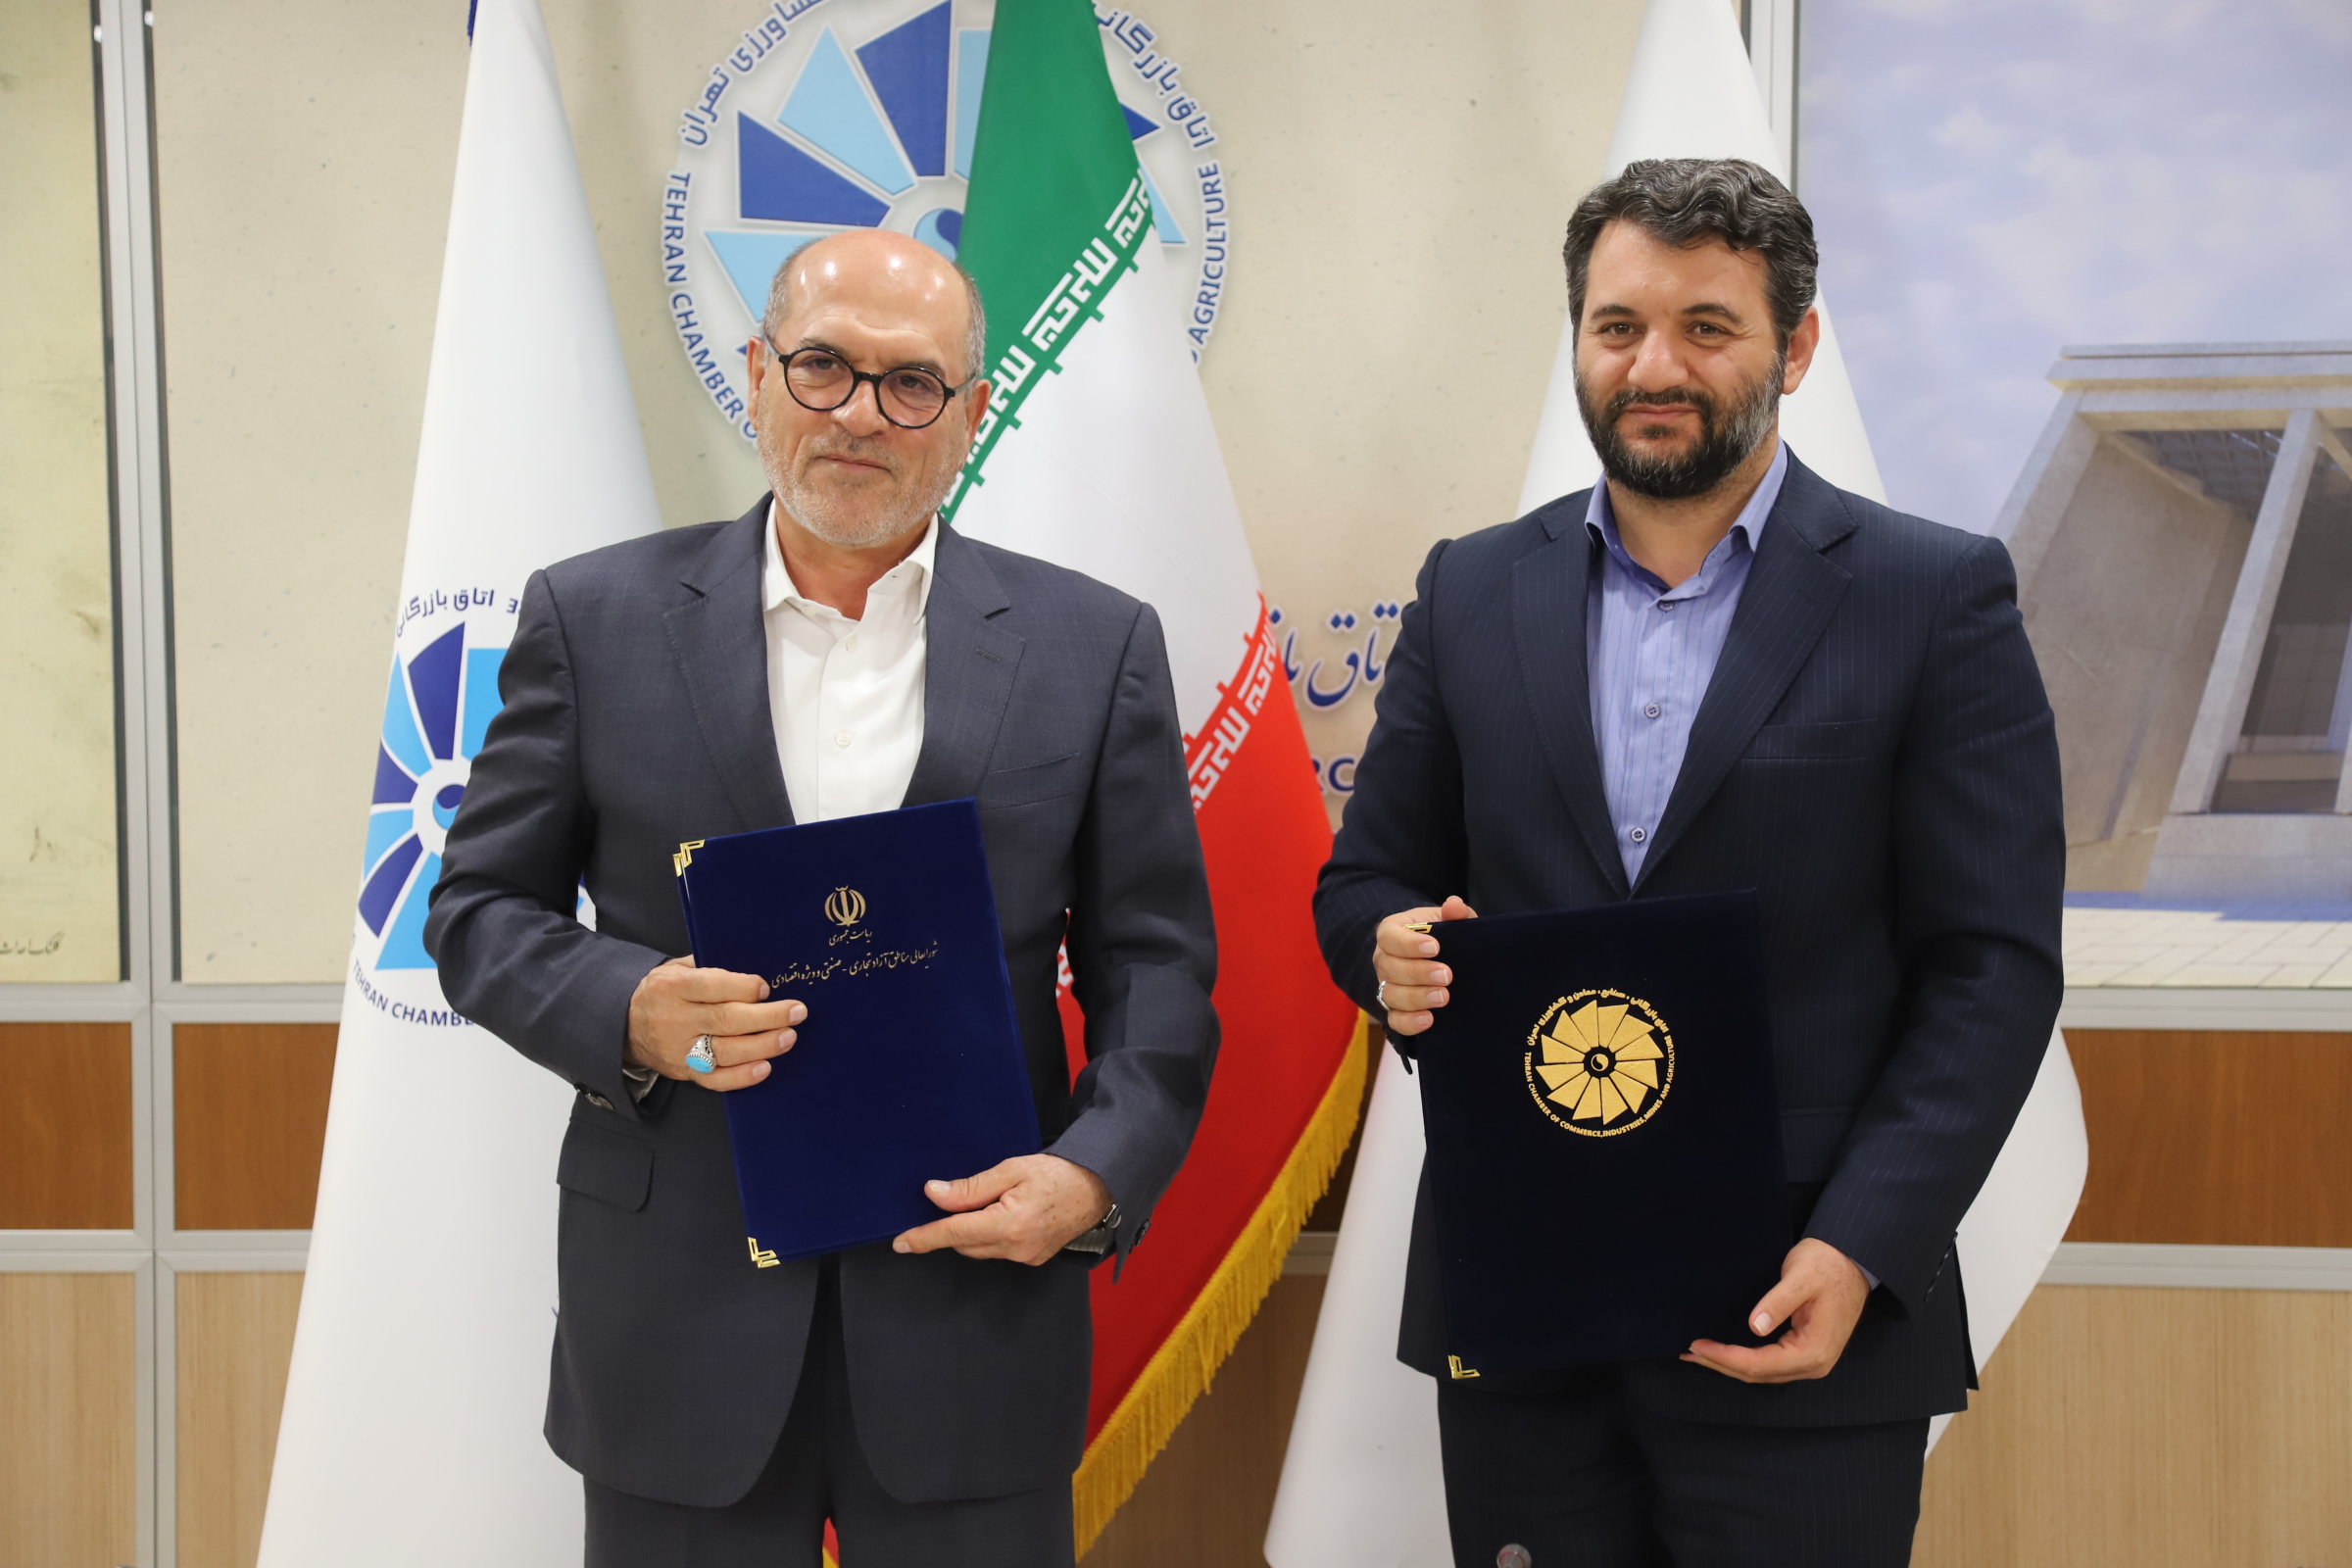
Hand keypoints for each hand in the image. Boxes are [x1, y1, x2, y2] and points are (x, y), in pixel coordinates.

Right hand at [624, 955, 803, 1092]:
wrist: (626, 1025)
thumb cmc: (664, 991)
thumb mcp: (676, 968)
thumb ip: (708, 967)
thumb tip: (754, 970)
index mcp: (673, 987)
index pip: (711, 986)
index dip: (742, 988)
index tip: (767, 988)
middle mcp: (675, 1019)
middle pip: (725, 1020)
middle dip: (766, 1017)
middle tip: (797, 1012)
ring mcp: (679, 1049)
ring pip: (725, 1052)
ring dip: (762, 1046)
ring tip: (789, 1037)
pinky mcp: (684, 1072)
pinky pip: (715, 1080)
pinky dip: (741, 1077)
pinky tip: (765, 1067)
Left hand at [892, 1154, 1114, 1265]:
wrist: (1099, 1186)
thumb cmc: (1059, 1173)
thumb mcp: (1011, 1169)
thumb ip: (970, 1187)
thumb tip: (934, 1194)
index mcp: (1010, 1223)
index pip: (954, 1232)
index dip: (925, 1236)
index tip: (901, 1242)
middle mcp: (1017, 1248)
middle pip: (964, 1243)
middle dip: (951, 1226)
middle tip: (951, 1201)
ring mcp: (1026, 1257)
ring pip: (980, 1249)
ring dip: (971, 1231)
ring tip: (985, 1204)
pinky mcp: (1034, 1259)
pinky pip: (998, 1252)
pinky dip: (989, 1237)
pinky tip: (1000, 1216)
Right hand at [1373, 895, 1478, 1034]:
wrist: (1440, 960)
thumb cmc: (1442, 936)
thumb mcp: (1449, 921)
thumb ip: (1454, 913)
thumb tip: (1454, 905)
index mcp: (1391, 933)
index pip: (1389, 937)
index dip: (1408, 943)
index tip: (1435, 947)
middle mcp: (1383, 960)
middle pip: (1390, 968)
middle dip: (1418, 973)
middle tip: (1446, 975)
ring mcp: (1386, 986)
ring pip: (1390, 995)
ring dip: (1417, 998)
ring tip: (1443, 997)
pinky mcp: (1395, 1010)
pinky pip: (1394, 1020)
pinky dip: (1409, 1023)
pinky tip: (1430, 1020)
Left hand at [1683, 1238, 1870, 1382]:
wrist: (1852, 1261)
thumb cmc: (1827, 1264)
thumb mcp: (1801, 1277)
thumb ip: (1778, 1302)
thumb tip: (1755, 1326)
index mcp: (1814, 1350)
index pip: (1760, 1363)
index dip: (1725, 1357)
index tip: (1697, 1344)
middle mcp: (1814, 1364)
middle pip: (1758, 1374)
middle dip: (1720, 1364)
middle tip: (1687, 1352)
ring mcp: (1811, 1361)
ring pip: (1762, 1372)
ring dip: (1729, 1365)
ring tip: (1697, 1354)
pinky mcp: (1805, 1352)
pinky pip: (1769, 1364)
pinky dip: (1744, 1360)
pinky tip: (1724, 1352)